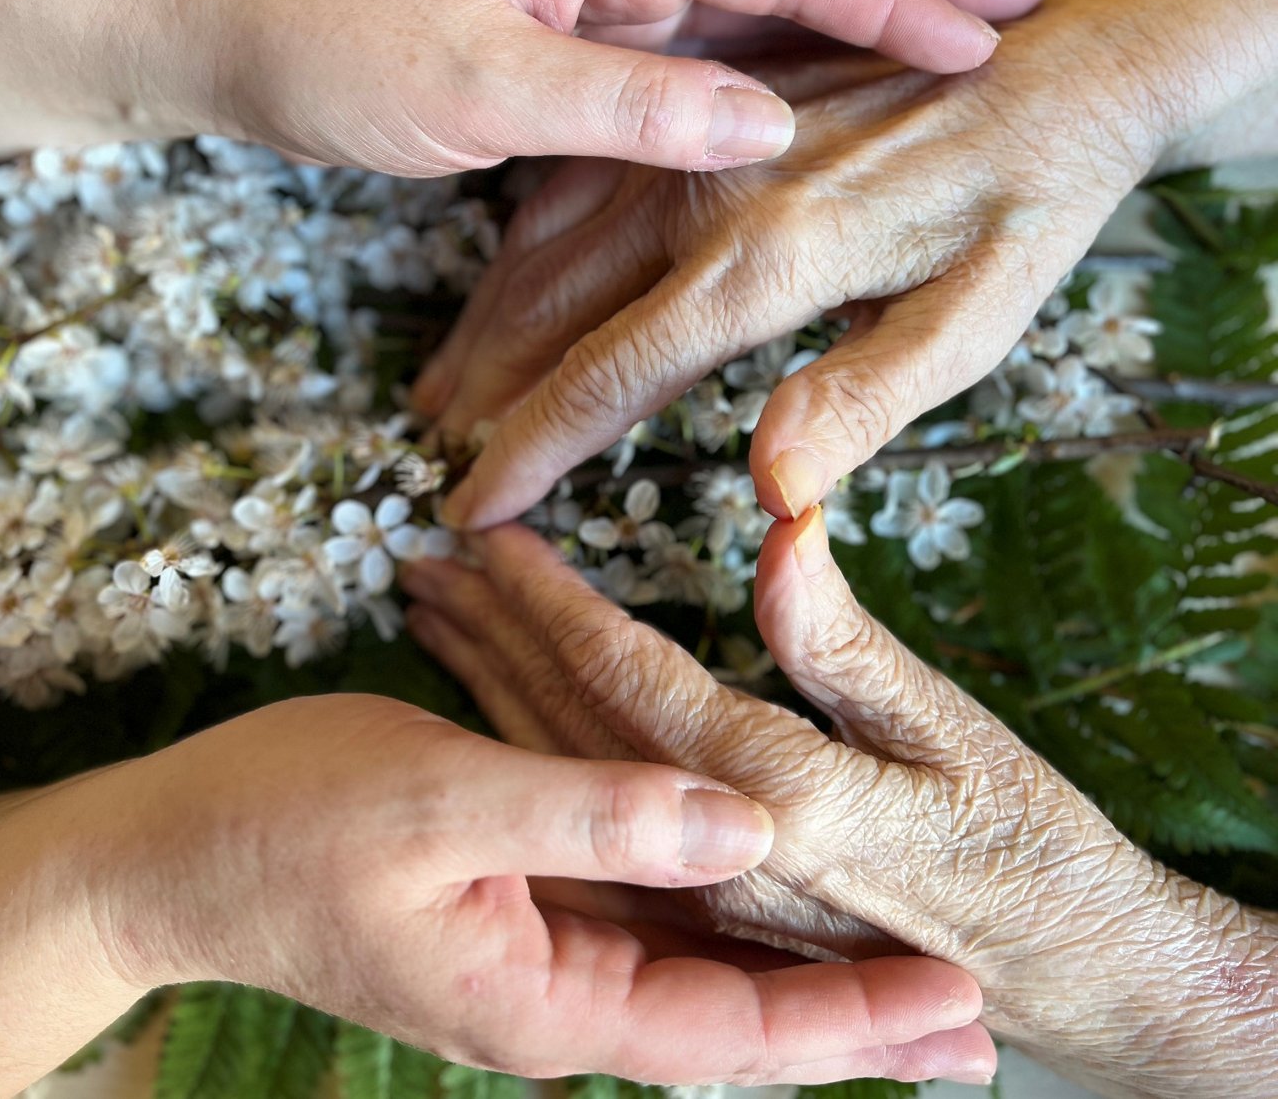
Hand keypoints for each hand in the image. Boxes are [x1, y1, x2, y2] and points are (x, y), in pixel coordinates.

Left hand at [0, 0, 1054, 164]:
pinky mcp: (591, 42)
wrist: (238, 32)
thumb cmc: (340, 43)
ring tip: (967, 38)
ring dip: (861, 28)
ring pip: (762, 9)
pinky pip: (708, 56)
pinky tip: (838, 94)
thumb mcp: (483, 85)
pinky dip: (782, 72)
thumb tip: (766, 133)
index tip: (986, 28)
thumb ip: (629, 107)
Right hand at [0, 694, 997, 1093]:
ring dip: (799, 969)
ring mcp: (540, 957)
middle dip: (852, 1021)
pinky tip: (767, 896)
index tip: (956, 1012)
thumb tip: (737, 817)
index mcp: (546, 999)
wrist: (180, 849)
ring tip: (904, 970)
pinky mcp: (524, 909)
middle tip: (973, 1019)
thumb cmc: (292, 824)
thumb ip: (592, 813)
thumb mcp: (444, 805)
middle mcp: (557, 998)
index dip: (848, 1027)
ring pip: (699, 973)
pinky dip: (719, 913)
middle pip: (734, 1025)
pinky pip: (644, 922)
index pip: (730, 1039)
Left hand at [403, 516, 1277, 1097]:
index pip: (622, 681)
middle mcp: (708, 860)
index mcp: (769, 804)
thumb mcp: (955, 738)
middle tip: (434, 558)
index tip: (492, 534)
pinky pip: (590, 827)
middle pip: (571, 727)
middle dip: (496, 634)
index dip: (550, 601)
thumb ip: (846, 648)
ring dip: (495, 683)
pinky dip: (532, 751)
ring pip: (567, 776)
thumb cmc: (1032, 854)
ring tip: (439, 608)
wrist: (1078, 980)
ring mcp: (700, 896)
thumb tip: (780, 531)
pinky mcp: (710, 914)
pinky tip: (494, 704)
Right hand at [423, 0, 1277, 526]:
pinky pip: (576, 184)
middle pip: (553, 317)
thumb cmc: (1030, 198)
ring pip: (544, 249)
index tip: (474, 512)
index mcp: (763, 260)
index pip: (609, 379)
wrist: (1063, 47)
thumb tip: (775, 491)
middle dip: (486, 403)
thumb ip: (867, 397)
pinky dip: (519, 252)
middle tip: (433, 468)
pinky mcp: (695, 110)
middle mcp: (699, 193)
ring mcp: (688, 140)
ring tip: (435, 397)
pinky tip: (495, 293)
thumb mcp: (979, 315)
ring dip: (484, 331)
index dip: (532, 455)